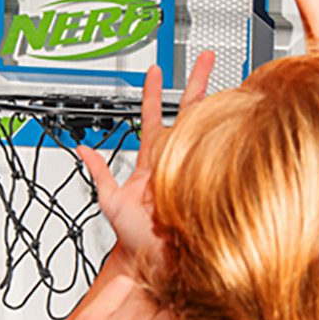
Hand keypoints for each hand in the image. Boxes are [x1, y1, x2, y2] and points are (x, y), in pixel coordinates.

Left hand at [78, 49, 214, 265]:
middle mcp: (175, 160)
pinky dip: (225, 139)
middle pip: (188, 114)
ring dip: (215, 104)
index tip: (155, 71)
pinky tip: (236, 118)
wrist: (152, 260)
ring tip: (225, 78)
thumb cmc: (134, 238)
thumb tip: (82, 150)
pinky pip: (217, 158)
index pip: (154, 119)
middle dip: (196, 85)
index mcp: (153, 161)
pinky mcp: (204, 181)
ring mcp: (192, 168)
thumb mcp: (110, 201)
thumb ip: (98, 173)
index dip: (153, 95)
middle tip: (205, 59)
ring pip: (205, 128)